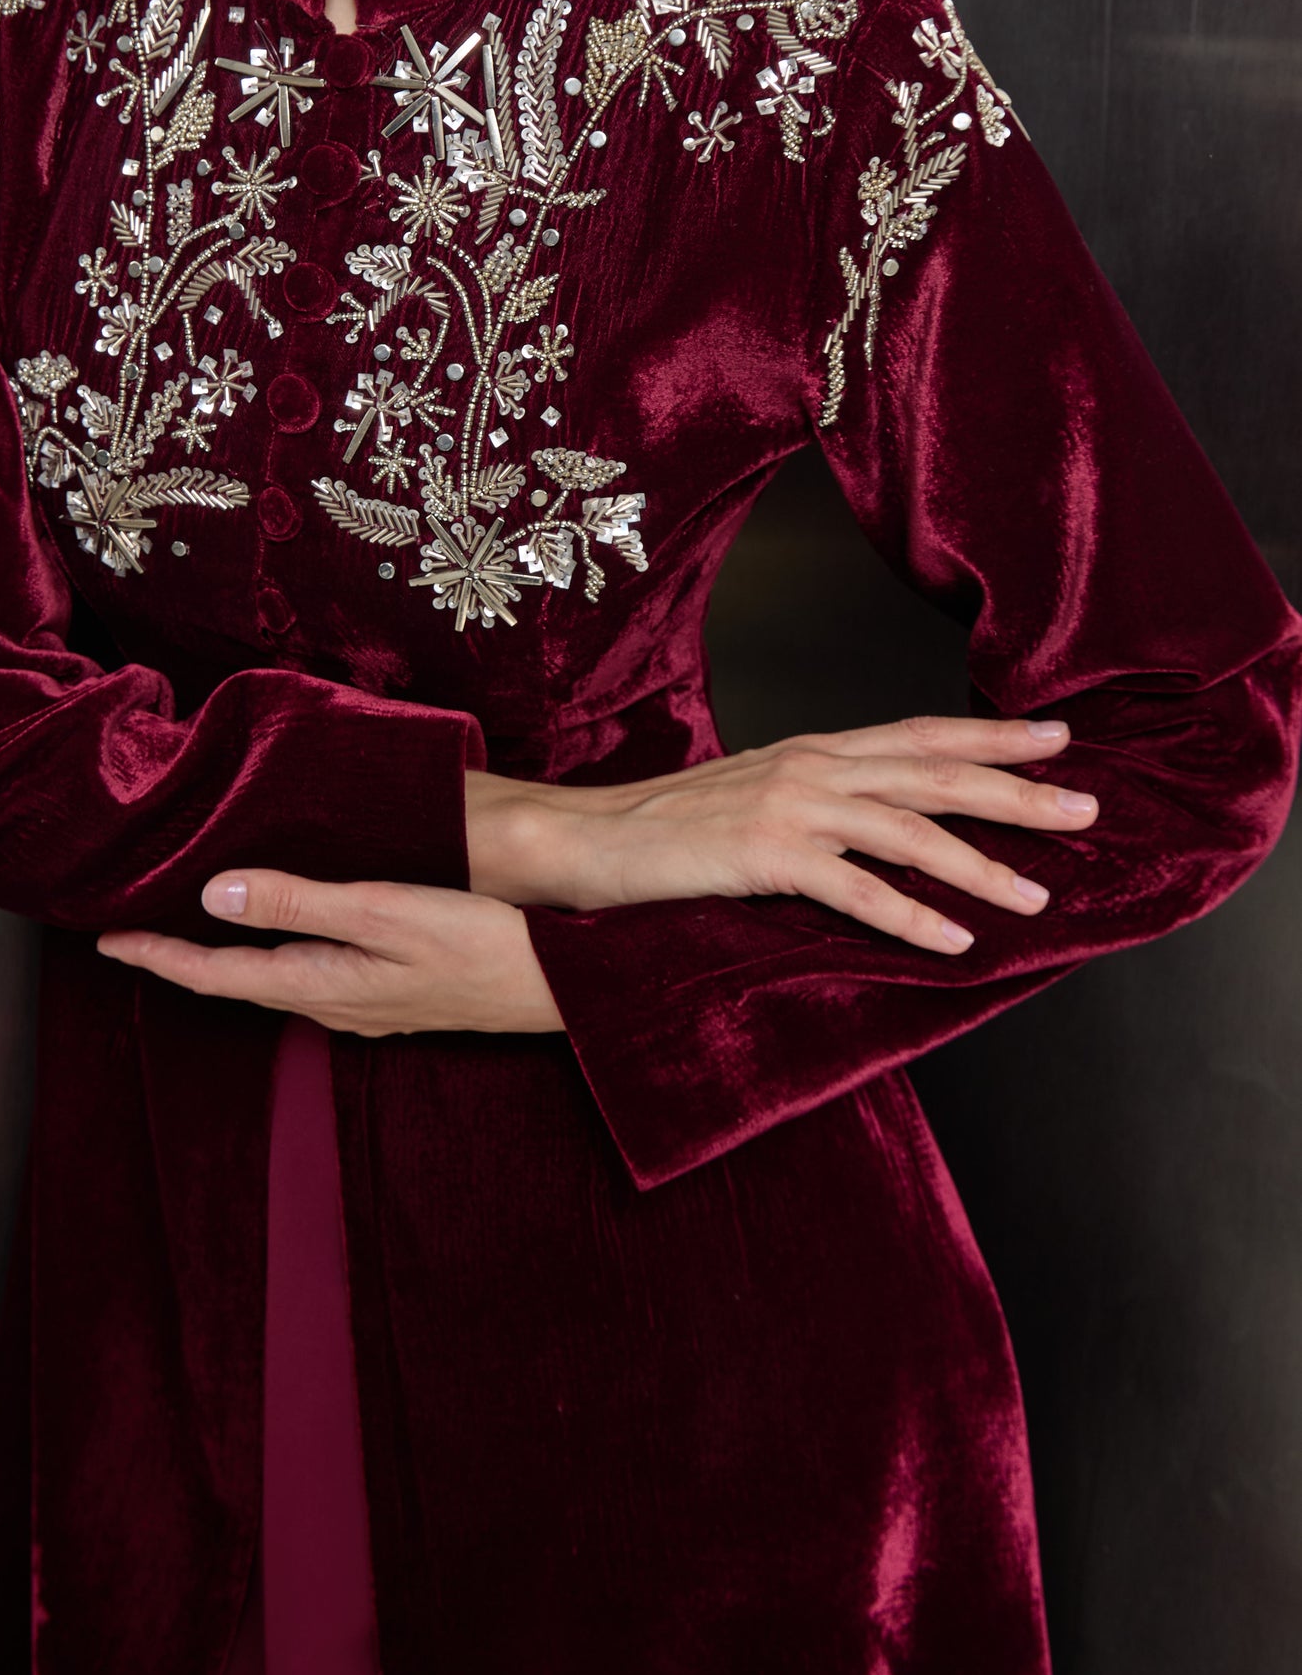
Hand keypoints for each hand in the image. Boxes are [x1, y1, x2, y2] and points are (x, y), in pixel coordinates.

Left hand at [96, 872, 563, 1035]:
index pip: (215, 975)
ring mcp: (364, 1007)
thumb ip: (298, 903)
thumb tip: (216, 893)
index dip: (156, 957)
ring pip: (274, 982)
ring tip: (190, 932)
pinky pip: (311, 977)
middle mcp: (333, 1004)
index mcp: (320, 984)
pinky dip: (276, 956)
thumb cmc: (477, 943)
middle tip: (130, 936)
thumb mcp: (381, 911)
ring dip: (228, 960)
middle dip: (181, 960)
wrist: (559, 987)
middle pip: (237, 984)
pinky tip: (284, 937)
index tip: (104, 941)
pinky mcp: (392, 997)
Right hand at [467, 715, 1099, 956]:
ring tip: (1038, 896)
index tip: (1059, 738)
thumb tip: (883, 825)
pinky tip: (953, 940)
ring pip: (910, 830)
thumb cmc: (668, 829)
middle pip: (935, 773)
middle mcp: (811, 767)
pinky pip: (855, 889)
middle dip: (1018, 792)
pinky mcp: (766, 855)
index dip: (993, 735)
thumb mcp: (756, 798)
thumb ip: (819, 803)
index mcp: (813, 750)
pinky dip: (912, 915)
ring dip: (981, 866)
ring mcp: (790, 807)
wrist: (587, 838)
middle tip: (1086, 809)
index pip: (921, 734)